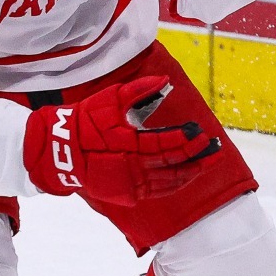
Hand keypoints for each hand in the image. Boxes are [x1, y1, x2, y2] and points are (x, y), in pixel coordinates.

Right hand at [22, 76, 219, 205]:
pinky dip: (173, 184)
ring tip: (206, 164)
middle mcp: (133, 167)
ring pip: (168, 182)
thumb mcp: (108, 99)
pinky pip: (157, 192)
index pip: (167, 144)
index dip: (187, 140)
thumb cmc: (84, 121)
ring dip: (189, 173)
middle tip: (216, 150)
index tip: (203, 134)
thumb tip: (165, 81)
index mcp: (129, 144)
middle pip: (173, 165)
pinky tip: (185, 177)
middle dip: (198, 157)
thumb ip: (139, 91)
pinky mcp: (126, 195)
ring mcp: (130, 184)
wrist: (58, 151)